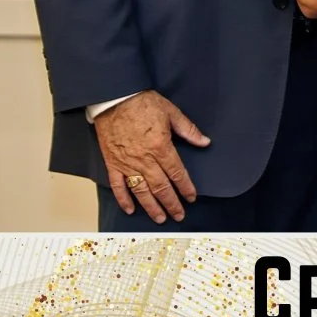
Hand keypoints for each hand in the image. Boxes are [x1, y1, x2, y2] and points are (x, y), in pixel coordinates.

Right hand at [94, 91, 210, 222]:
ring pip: (141, 191)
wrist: (114, 98)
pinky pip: (118, 186)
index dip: (186, 188)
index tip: (191, 197)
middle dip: (172, 203)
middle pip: (161, 187)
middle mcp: (144, 159)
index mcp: (161, 147)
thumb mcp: (171, 112)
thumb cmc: (142, 102)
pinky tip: (130, 209)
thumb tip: (204, 142)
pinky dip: (123, 199)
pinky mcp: (113, 163)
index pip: (177, 173)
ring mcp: (127, 163)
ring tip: (160, 218)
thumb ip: (188, 130)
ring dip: (152, 207)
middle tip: (179, 215)